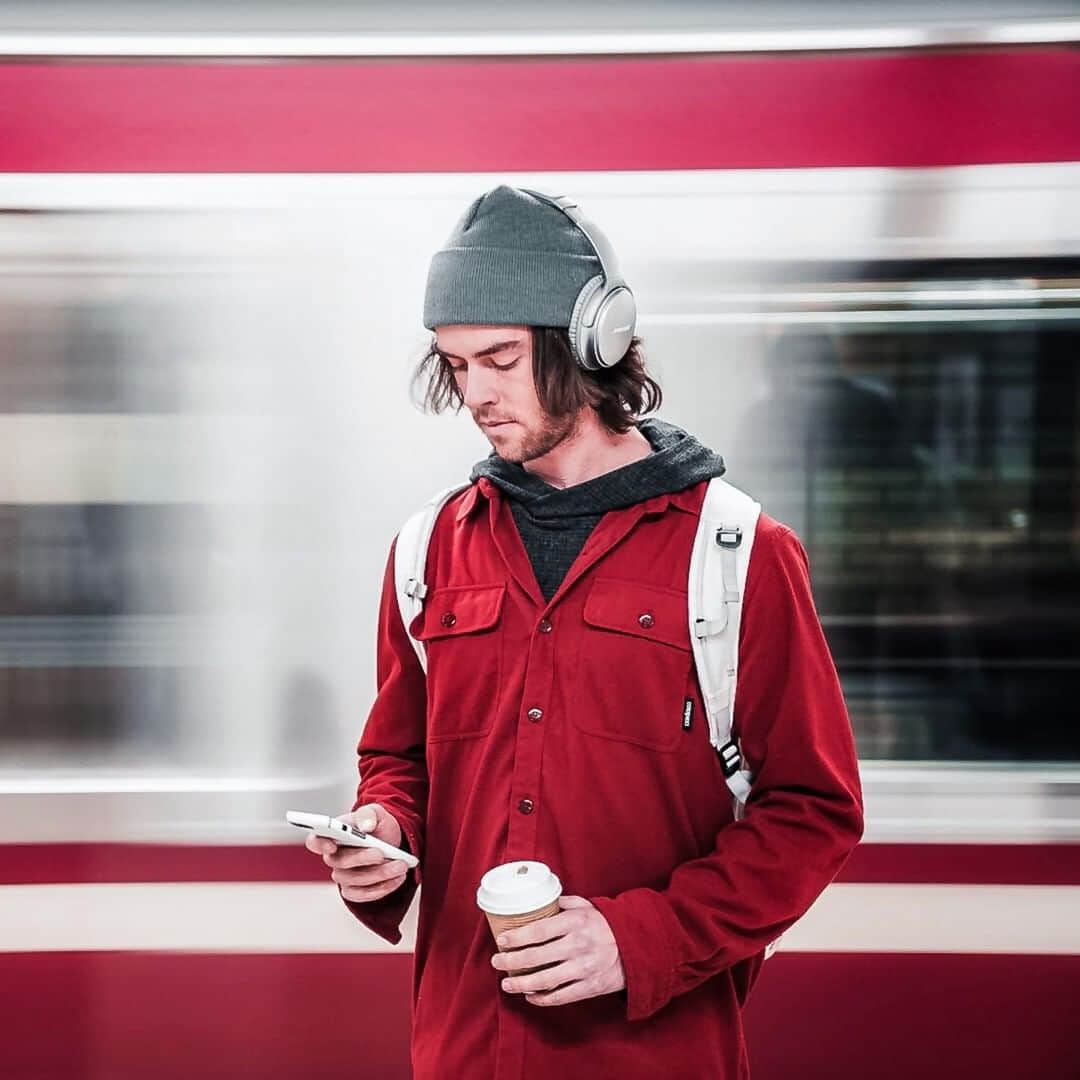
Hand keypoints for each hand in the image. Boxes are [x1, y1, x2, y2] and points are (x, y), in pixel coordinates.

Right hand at [305, 804, 409, 902]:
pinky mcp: (354, 890)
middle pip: (340, 863)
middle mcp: (334, 857)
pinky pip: (363, 895)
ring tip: (399, 866)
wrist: (390, 841)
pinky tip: (396, 879)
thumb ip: (369, 814)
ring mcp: (343, 875)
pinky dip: (381, 888)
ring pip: (354, 881)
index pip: (315, 841)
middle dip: (363, 859)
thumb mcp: (376, 812)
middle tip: (381, 854)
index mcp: (333, 835)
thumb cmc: (377, 826)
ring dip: (379, 875)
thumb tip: (366, 825)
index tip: (332, 846)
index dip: (319, 845)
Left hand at [491, 895, 625, 1006]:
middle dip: (512, 961)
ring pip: (545, 980)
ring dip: (522, 984)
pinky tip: (530, 996)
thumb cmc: (607, 925)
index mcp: (576, 923)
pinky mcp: (590, 987)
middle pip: (536, 957)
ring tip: (507, 983)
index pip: (539, 930)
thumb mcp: (588, 907)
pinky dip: (542, 999)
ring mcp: (584, 968)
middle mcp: (578, 946)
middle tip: (496, 962)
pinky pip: (561, 996)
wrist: (638, 947)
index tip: (502, 940)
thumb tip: (540, 902)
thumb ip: (564, 904)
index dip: (517, 937)